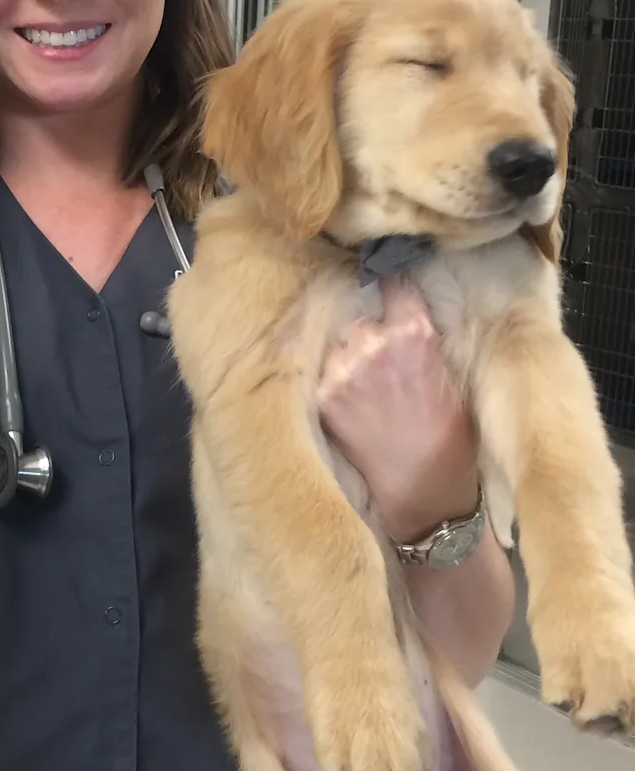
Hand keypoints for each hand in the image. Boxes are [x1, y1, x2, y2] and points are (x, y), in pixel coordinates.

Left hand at [318, 277, 477, 542]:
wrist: (423, 492)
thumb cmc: (447, 435)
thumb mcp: (449, 371)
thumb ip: (418, 331)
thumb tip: (399, 295)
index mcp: (414, 332)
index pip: (393, 279)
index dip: (389, 280)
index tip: (384, 277)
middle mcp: (373, 342)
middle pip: (358, 309)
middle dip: (366, 324)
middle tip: (379, 355)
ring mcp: (342, 368)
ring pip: (338, 339)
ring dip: (345, 351)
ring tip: (367, 385)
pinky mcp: (323, 394)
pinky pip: (320, 367)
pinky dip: (331, 376)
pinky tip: (351, 399)